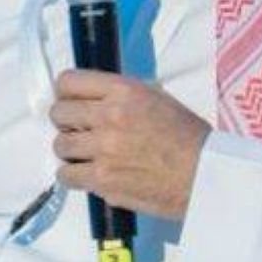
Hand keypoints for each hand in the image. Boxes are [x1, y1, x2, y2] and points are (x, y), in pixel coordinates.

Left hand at [49, 70, 210, 219]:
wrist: (202, 173)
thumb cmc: (186, 136)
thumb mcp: (156, 97)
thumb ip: (121, 95)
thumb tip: (92, 98)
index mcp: (123, 91)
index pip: (68, 81)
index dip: (65, 92)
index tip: (70, 100)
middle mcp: (109, 116)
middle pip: (58, 113)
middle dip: (66, 121)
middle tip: (78, 129)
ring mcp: (103, 150)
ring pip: (60, 145)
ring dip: (70, 149)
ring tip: (86, 154)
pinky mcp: (102, 180)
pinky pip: (66, 175)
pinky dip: (73, 175)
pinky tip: (88, 173)